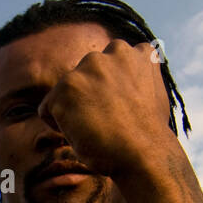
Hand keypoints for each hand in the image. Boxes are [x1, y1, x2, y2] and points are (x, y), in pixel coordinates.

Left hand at [36, 40, 175, 180]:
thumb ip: (138, 82)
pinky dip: (57, 124)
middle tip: (106, 122)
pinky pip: (47, 108)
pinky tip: (80, 134)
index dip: (112, 93)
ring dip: (74, 109)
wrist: (143, 152)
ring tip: (95, 128)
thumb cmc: (149, 135)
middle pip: (87, 76)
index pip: (114, 66)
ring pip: (67, 90)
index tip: (119, 111)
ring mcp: (89, 66)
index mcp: (138, 53)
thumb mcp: (155, 96)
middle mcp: (114, 50)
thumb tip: (130, 84)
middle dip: (90, 96)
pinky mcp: (67, 86)